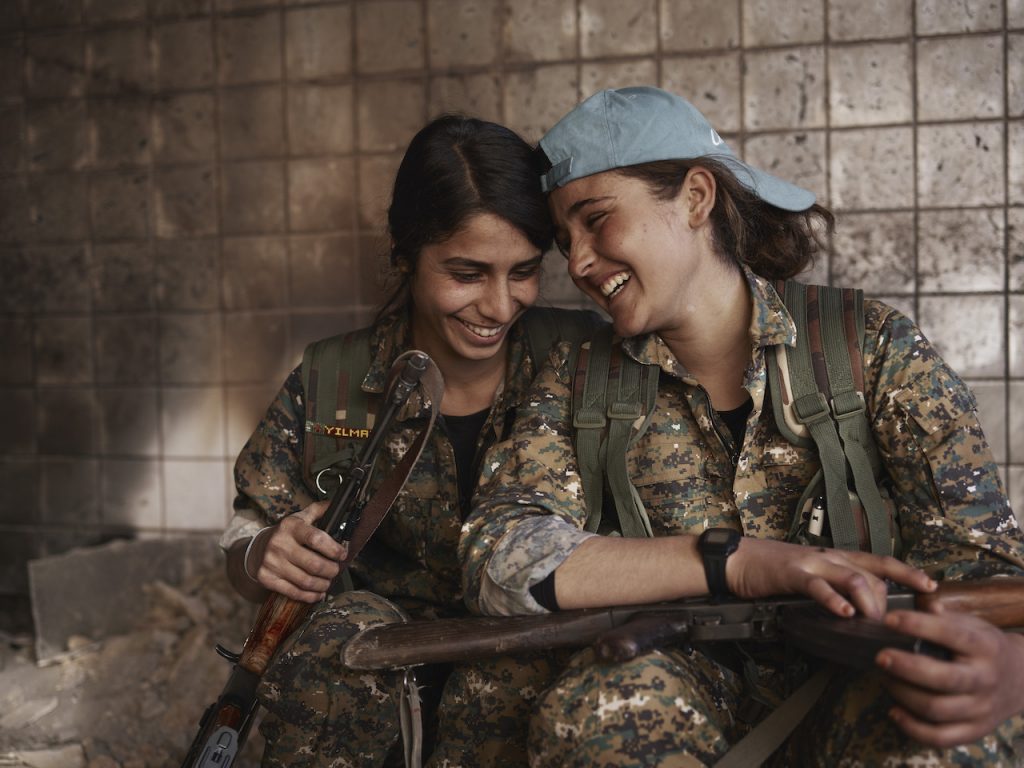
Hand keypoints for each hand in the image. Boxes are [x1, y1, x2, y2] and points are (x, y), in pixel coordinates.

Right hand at [249, 501, 347, 602]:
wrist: (258, 548)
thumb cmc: (287, 533)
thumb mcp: (301, 517)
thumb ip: (320, 510)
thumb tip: (340, 504)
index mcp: (291, 526)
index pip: (316, 538)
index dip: (333, 549)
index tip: (342, 554)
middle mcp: (279, 543)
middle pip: (314, 564)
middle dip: (331, 570)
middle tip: (336, 570)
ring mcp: (271, 562)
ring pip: (306, 581)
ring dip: (323, 584)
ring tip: (328, 581)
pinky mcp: (266, 578)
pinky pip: (293, 592)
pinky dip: (310, 596)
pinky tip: (318, 592)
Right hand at [728, 538, 934, 618]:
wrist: (738, 559)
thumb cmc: (773, 571)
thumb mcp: (811, 575)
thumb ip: (834, 587)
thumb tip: (857, 612)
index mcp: (836, 557)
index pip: (881, 562)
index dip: (908, 572)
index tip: (931, 586)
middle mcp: (830, 557)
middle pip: (874, 577)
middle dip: (886, 604)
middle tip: (887, 628)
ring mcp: (812, 563)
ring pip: (854, 578)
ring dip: (868, 604)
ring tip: (871, 623)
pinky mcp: (792, 573)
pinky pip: (819, 586)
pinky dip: (834, 600)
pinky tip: (843, 614)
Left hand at [876, 605, 1023, 746]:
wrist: (1021, 680)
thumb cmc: (986, 648)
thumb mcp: (975, 626)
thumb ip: (947, 617)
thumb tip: (923, 606)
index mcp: (986, 648)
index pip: (952, 634)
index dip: (918, 625)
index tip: (889, 620)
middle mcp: (985, 679)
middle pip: (942, 678)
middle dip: (905, 667)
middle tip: (880, 656)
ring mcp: (981, 709)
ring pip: (936, 709)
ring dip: (902, 694)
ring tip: (884, 679)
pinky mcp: (974, 731)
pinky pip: (940, 737)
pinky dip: (912, 728)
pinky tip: (894, 711)